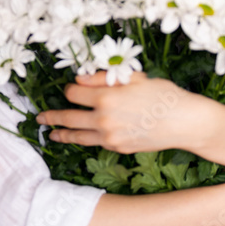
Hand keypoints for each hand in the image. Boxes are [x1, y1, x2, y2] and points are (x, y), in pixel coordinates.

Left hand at [35, 70, 194, 153]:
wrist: (184, 122)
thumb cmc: (162, 94)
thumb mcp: (133, 77)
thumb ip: (103, 77)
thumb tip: (80, 78)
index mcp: (106, 97)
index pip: (74, 93)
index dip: (70, 88)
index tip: (71, 87)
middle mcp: (103, 119)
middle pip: (68, 117)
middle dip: (52, 115)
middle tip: (40, 116)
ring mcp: (110, 137)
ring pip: (78, 135)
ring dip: (62, 133)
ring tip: (51, 132)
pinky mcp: (118, 148)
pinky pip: (94, 143)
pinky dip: (83, 140)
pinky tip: (78, 137)